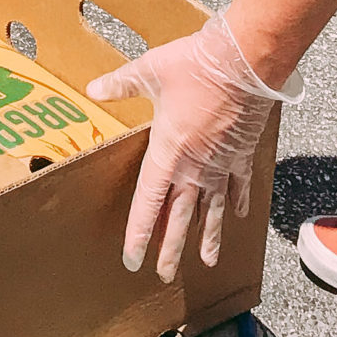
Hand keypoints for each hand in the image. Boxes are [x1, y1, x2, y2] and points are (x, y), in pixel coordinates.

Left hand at [87, 9, 298, 280]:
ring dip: (207, 236)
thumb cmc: (194, 66)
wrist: (243, 62)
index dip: (140, 233)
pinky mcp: (242, 154)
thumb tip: (93, 88)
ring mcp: (221, 164)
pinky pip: (238, 186)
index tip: (133, 259)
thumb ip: (120, 84)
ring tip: (205, 262)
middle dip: (171, 247)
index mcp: (167, 152)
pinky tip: (235, 217)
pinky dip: (235, 202)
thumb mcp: (148, 71)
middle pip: (180, 216)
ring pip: (212, 209)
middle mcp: (194, 167)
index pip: (148, 203)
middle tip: (164, 274)